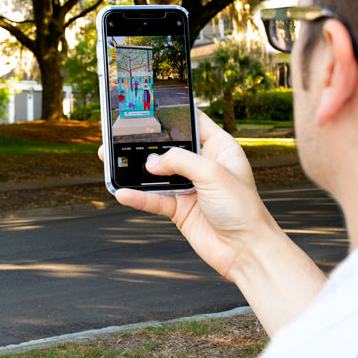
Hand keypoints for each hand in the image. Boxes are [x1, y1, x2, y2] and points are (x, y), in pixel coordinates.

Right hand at [101, 110, 277, 280]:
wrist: (246, 251)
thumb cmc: (243, 209)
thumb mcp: (213, 174)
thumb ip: (180, 161)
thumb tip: (152, 161)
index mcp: (219, 148)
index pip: (194, 122)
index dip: (173, 114)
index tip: (150, 107)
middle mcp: (203, 165)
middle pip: (168, 148)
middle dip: (145, 144)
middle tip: (120, 136)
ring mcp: (190, 187)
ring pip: (156, 174)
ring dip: (135, 171)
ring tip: (111, 162)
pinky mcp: (180, 208)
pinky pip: (154, 199)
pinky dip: (138, 197)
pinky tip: (123, 193)